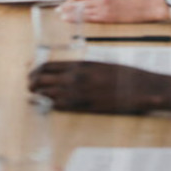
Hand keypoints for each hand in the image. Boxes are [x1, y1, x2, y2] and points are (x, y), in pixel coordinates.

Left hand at [28, 61, 170, 113]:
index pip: (50, 65)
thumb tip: (68, 69)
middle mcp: (77, 76)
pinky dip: (50, 105)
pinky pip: (61, 106)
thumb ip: (84, 67)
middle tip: (29, 85)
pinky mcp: (86, 106)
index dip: (37, 69)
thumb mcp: (101, 64)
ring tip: (31, 95)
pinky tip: (46, 104)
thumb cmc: (124, 74)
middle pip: (44, 79)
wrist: (141, 86)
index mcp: (81, 64)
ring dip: (38, 94)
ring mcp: (81, 92)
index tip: (31, 72)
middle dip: (33, 82)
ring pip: (49, 93)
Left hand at [59, 0, 167, 23]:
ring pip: (81, 10)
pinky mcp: (107, 17)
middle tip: (58, 10)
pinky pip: (89, 18)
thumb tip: (89, 2)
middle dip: (66, 6)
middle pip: (79, 2)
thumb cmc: (131, 1)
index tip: (65, 2)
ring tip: (61, 17)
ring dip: (70, 14)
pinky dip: (79, 19)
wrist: (144, 6)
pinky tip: (73, 21)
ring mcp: (103, 8)